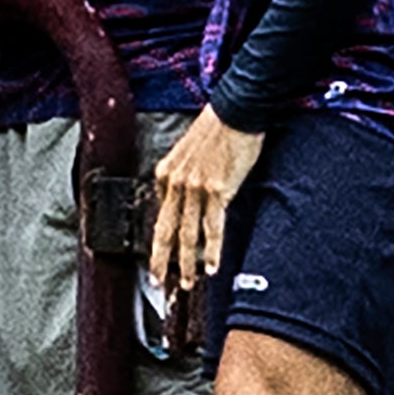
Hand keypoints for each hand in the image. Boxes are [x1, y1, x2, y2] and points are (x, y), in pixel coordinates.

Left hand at [145, 108, 262, 303]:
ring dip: (186, 263)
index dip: (160, 240)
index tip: (160, 259)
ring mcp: (195, 188)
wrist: (236, 111)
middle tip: (157, 283)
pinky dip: (211, 251)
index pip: (161, 215)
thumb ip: (182, 176)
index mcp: (165, 174)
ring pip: (187, 234)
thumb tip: (185, 197)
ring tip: (187, 283)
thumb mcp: (188, 152)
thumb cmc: (217, 129)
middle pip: (166, 230)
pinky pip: (212, 228)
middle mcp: (175, 183)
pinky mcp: (218, 190)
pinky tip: (211, 267)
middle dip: (161, 260)